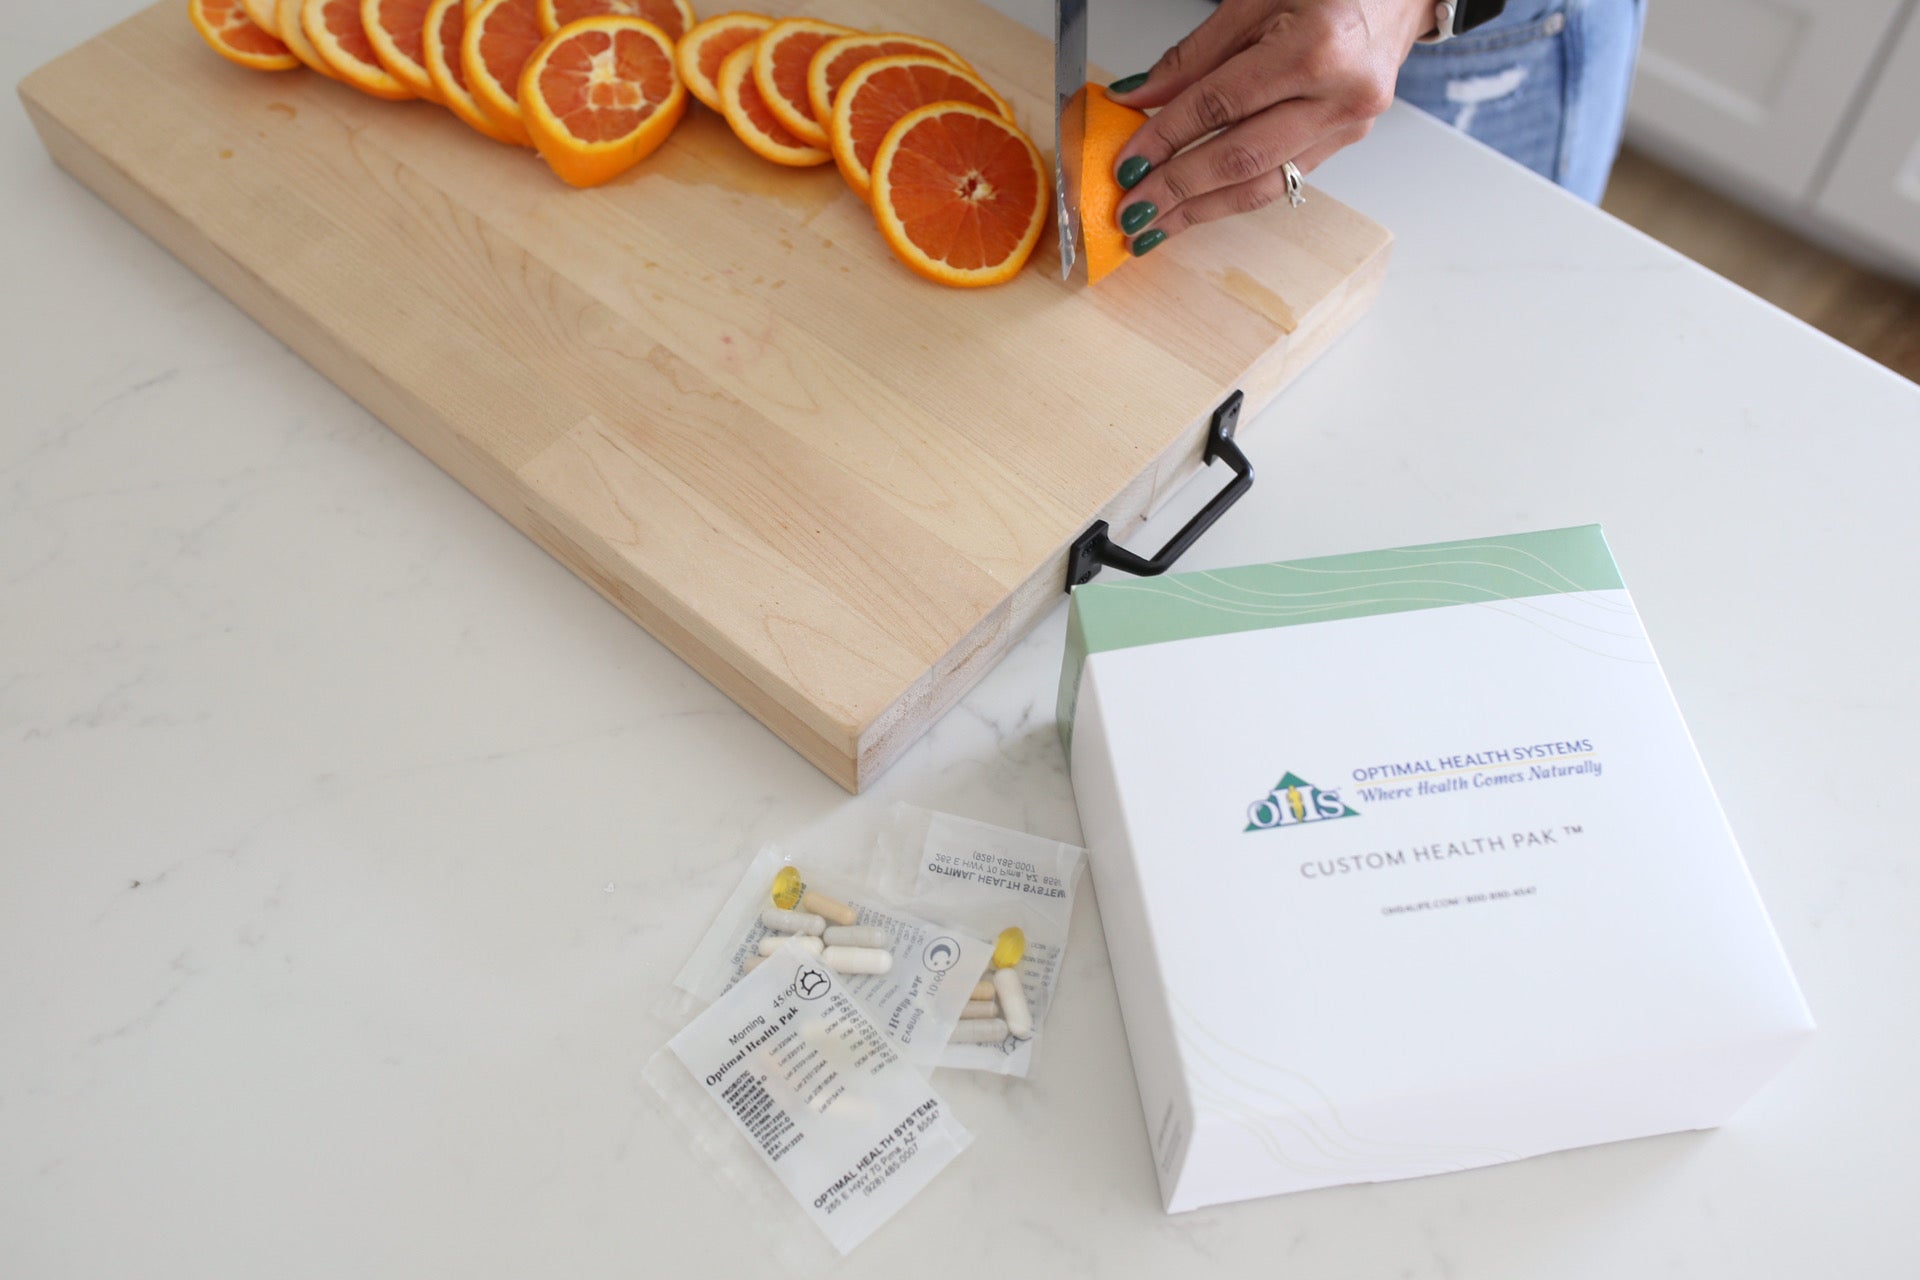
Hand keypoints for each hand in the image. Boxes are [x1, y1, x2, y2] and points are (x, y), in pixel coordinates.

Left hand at [1105, 0, 1433, 251]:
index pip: (1220, 106)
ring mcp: (1349, 125)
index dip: (1165, 139)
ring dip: (1202, 210)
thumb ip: (1193, 57)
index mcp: (1316, 49)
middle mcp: (1339, 95)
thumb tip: (1136, 99)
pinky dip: (1234, 195)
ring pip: (1263, 184)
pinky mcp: (1347, 140)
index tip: (1126, 165)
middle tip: (1132, 213)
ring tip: (1156, 226)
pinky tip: (1198, 206)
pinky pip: (1283, 178)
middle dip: (1178, 191)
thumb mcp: (1254, 0)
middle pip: (1241, 159)